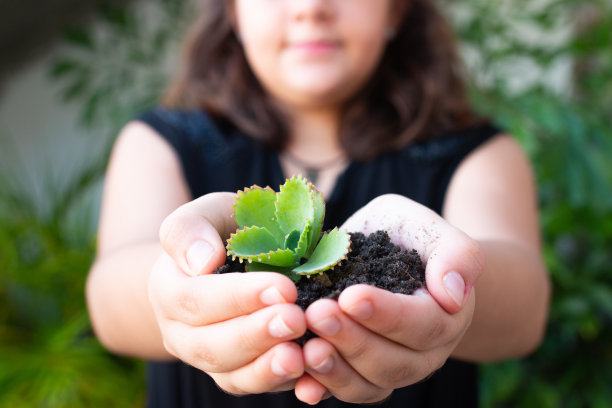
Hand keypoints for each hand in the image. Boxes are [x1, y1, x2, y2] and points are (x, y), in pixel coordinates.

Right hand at [148, 193, 306, 393]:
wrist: (223, 262)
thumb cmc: (221, 231)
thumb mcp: (207, 213)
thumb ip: (192, 228)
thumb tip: (203, 262)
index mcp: (169, 289)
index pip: (196, 300)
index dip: (239, 297)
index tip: (284, 287)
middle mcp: (180, 333)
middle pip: (211, 346)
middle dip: (256, 335)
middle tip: (296, 320)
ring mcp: (208, 358)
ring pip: (230, 375)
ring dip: (266, 369)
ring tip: (299, 356)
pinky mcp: (235, 373)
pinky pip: (253, 386)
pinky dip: (279, 383)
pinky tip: (308, 373)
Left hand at [295, 194, 483, 403]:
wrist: (389, 253)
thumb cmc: (407, 235)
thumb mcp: (427, 228)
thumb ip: (455, 253)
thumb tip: (453, 295)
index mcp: (445, 315)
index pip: (423, 324)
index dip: (387, 315)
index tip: (350, 296)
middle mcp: (423, 352)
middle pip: (393, 362)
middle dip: (353, 340)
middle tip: (317, 314)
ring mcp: (392, 369)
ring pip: (369, 384)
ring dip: (336, 370)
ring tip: (306, 349)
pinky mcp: (361, 376)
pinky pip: (346, 391)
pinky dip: (323, 389)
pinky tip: (301, 383)